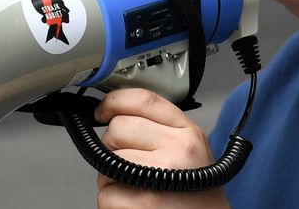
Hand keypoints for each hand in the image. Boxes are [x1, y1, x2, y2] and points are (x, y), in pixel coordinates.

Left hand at [93, 88, 229, 208]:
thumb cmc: (196, 197)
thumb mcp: (191, 152)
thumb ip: (161, 129)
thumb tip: (116, 114)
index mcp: (189, 134)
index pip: (144, 100)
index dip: (114, 101)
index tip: (102, 111)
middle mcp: (178, 150)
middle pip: (117, 128)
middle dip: (112, 148)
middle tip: (130, 166)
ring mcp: (159, 175)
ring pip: (106, 163)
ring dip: (112, 180)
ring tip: (137, 191)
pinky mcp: (143, 202)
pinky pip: (106, 195)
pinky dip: (113, 205)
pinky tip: (134, 207)